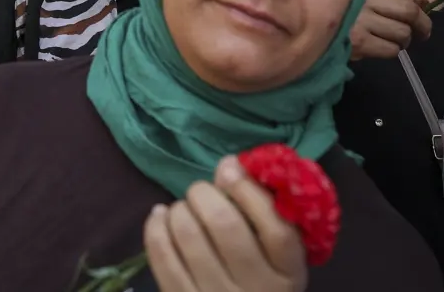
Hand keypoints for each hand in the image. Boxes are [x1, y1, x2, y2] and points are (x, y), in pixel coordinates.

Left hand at [145, 156, 307, 291]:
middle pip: (225, 225)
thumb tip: (229, 165)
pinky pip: (162, 257)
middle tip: (200, 192)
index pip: (276, 229)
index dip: (249, 191)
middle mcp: (257, 287)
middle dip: (204, 195)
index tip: (230, 169)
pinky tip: (160, 217)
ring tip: (183, 209)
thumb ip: (257, 207)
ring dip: (180, 210)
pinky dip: (156, 227)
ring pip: (190, 236)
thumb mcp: (271, 249)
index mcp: (287, 271)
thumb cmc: (257, 273)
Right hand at [349, 0, 443, 60]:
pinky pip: (392, 49)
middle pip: (410, 11)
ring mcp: (361, 19)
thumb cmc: (340, 6)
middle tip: (423, 33)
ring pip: (403, 32)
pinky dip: (393, 50)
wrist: (307, 28)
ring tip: (394, 40)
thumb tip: (425, 4)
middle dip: (423, 24)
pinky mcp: (358, 41)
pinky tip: (380, 46)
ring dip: (405, 39)